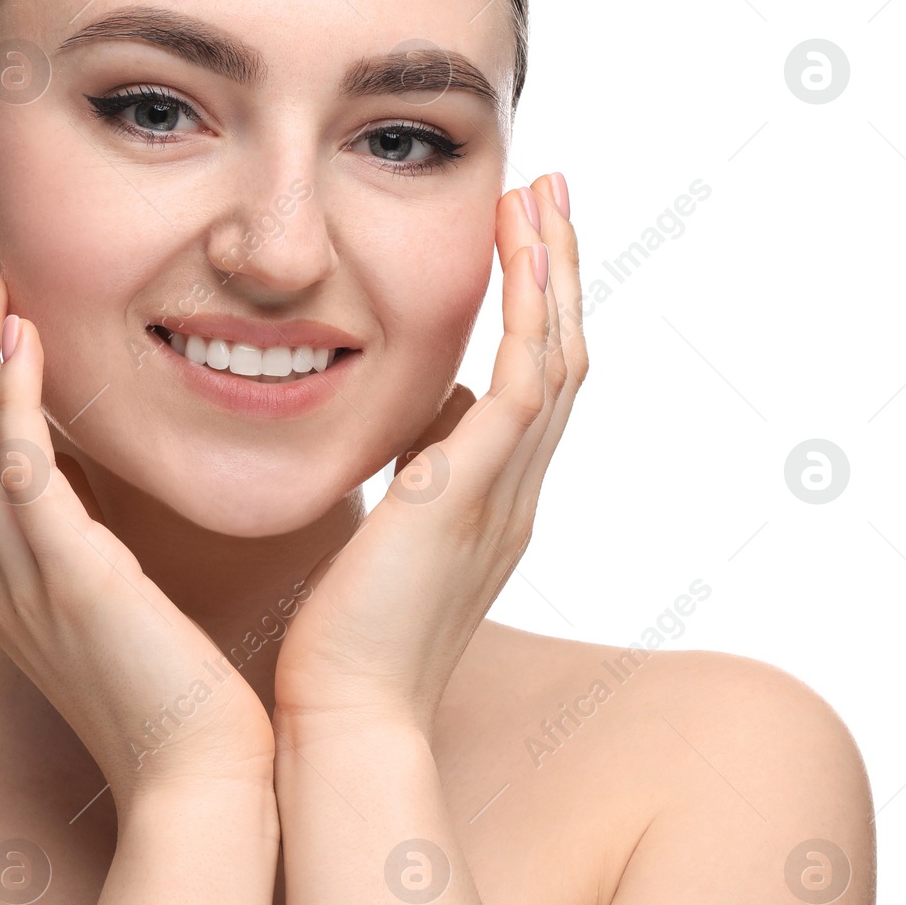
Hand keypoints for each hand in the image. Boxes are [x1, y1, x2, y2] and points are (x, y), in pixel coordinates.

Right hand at [0, 253, 276, 805]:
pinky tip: (22, 336)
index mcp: (2, 584)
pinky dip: (12, 400)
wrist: (206, 778)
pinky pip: (23, 474)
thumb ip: (90, 543)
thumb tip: (97, 486)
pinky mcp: (71, 580)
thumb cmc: (179, 692)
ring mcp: (24, 582)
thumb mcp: (114, 603)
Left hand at [272, 172, 587, 739]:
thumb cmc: (348, 636)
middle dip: (557, 269)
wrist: (344, 714)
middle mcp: (517, 491)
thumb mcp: (393, 534)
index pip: (533, 383)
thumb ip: (421, 471)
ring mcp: (507, 491)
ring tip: (540, 193)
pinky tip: (521, 248)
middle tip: (550, 190)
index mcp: (495, 500)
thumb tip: (432, 412)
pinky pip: (529, 382)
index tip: (522, 236)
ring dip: (552, 270)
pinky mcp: (476, 490)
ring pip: (556, 356)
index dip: (535, 307)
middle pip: (561, 355)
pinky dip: (532, 311)